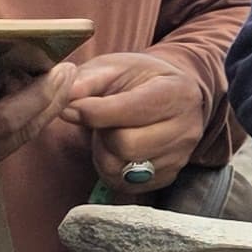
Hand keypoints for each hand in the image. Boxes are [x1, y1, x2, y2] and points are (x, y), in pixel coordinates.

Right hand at [0, 16, 79, 210]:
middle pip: (19, 133)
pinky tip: (19, 97)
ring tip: (50, 78)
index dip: (39, 96)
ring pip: (12, 143)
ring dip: (35, 112)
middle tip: (68, 67)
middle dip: (48, 101)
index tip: (61, 68)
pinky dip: (15, 122)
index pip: (5, 120)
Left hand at [71, 52, 213, 192]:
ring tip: (108, 133)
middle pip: (126, 145)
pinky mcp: (168, 177)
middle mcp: (187, 128)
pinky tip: (116, 149)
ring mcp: (180, 157)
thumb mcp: (112, 67)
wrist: (165, 94)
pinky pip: (125, 184)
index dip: (93, 112)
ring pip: (122, 169)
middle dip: (102, 134)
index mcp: (177, 91)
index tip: (70, 107)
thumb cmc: (136, 78)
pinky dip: (111, 168)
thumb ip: (86, 81)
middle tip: (98, 122)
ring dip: (103, 153)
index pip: (132, 110)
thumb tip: (65, 101)